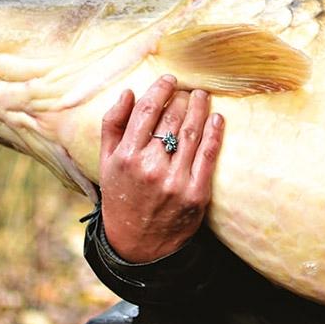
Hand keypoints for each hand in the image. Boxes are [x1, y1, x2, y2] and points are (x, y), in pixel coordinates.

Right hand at [97, 76, 223, 263]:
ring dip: (200, 109)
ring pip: (192, 134)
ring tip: (202, 97)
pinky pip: (208, 156)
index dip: (160, 91)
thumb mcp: (107, 162)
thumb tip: (129, 92)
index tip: (170, 80)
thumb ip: (113, 125)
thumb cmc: (121, 195)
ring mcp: (175, 181)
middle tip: (187, 90)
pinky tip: (217, 118)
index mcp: (126, 157)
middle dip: (182, 100)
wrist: (138, 243)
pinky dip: (214, 133)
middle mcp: (150, 168)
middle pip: (172, 120)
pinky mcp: (196, 194)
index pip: (147, 112)